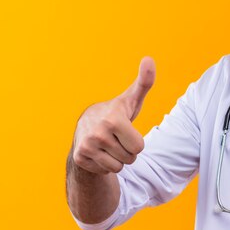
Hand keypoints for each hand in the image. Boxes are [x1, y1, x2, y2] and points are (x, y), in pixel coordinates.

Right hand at [72, 57, 155, 173]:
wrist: (85, 126)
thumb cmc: (116, 113)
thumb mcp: (131, 99)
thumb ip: (144, 82)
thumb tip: (149, 59)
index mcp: (113, 120)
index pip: (139, 147)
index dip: (136, 141)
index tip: (126, 130)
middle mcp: (97, 133)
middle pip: (130, 158)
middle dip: (128, 151)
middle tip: (117, 138)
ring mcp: (86, 146)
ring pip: (119, 167)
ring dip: (118, 159)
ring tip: (109, 145)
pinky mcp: (79, 158)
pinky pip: (106, 171)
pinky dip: (105, 164)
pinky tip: (99, 152)